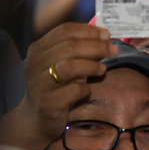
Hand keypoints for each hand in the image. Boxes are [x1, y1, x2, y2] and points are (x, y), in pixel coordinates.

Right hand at [17, 23, 117, 149]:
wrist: (37, 118)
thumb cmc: (56, 86)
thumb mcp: (61, 62)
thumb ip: (78, 49)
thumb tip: (105, 37)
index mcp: (39, 49)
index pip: (65, 30)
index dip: (89, 31)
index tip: (107, 35)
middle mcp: (35, 64)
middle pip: (71, 46)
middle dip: (97, 47)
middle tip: (113, 51)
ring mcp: (39, 84)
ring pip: (70, 66)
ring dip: (92, 66)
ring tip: (102, 70)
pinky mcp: (48, 103)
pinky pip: (74, 90)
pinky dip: (85, 88)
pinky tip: (86, 90)